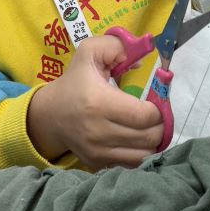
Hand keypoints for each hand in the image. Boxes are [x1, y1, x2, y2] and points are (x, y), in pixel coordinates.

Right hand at [27, 34, 163, 169]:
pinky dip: (140, 154)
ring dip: (152, 142)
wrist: (49, 115)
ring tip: (148, 128)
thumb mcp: (89, 53)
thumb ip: (116, 45)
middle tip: (155, 116)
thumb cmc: (74, 82)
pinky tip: (136, 141)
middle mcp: (98, 132)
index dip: (158, 110)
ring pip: (144, 155)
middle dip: (159, 126)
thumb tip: (141, 56)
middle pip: (149, 137)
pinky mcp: (97, 164)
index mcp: (99, 103)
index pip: (145, 116)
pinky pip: (131, 165)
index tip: (154, 102)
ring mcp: (98, 152)